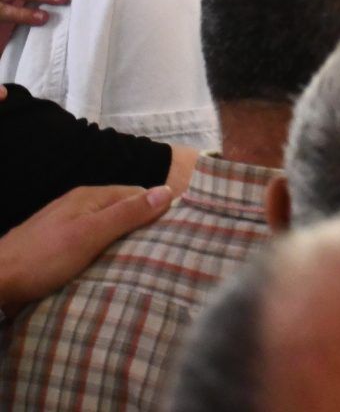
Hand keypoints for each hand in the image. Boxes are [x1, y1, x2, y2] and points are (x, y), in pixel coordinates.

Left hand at [0, 184, 173, 313]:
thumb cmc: (43, 259)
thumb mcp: (90, 235)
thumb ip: (127, 214)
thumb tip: (167, 191)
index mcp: (89, 196)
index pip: (137, 193)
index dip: (157, 209)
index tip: (176, 232)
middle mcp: (78, 204)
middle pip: (122, 209)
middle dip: (142, 226)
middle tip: (163, 251)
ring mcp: (64, 224)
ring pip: (106, 226)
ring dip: (123, 241)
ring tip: (142, 262)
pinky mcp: (55, 245)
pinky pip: (91, 241)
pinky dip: (104, 251)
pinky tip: (108, 267)